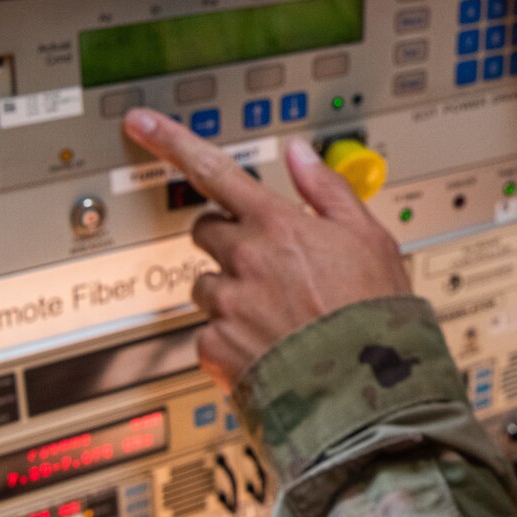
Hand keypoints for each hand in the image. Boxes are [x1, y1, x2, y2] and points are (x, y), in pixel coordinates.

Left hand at [122, 109, 410, 387]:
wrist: (367, 393)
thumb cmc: (376, 316)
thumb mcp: (371, 238)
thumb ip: (328, 190)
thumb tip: (299, 154)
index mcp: (277, 224)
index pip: (214, 170)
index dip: (171, 142)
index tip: (140, 123)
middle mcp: (244, 259)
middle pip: (205, 230)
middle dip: (227, 238)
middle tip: (265, 259)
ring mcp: (226, 305)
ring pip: (206, 285)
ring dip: (231, 292)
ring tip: (278, 315)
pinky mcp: (215, 349)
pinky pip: (208, 334)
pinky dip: (231, 340)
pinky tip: (269, 348)